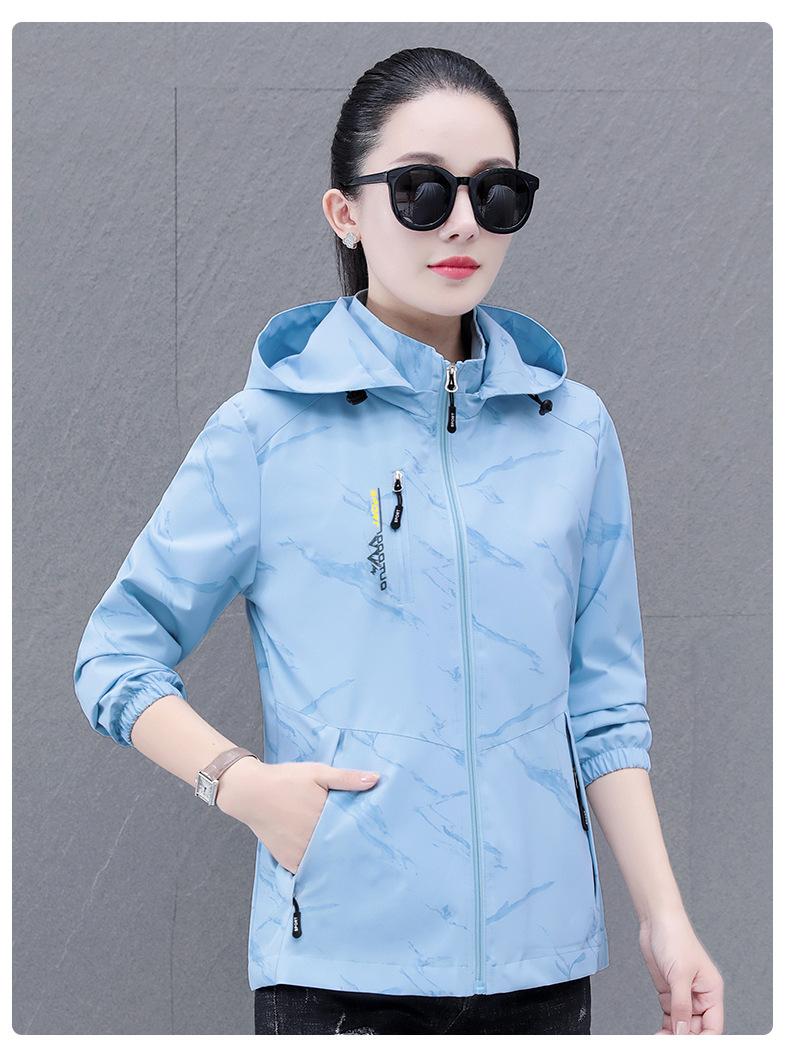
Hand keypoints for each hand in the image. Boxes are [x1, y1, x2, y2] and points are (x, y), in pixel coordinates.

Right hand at [216, 757, 379, 872]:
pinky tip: (330, 867)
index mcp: (323, 817)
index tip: (378, 838)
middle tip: (372, 854)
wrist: (250, 792)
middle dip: (353, 849)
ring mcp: (299, 853)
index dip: (365, 833)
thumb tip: (376, 779)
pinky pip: (309, 871)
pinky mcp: (288, 861)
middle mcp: (312, 839)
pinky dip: (318, 870)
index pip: (353, 832)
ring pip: (326, 863)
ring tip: (354, 862)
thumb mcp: (317, 772)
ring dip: (337, 861)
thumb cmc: (285, 779)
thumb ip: (347, 778)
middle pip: (341, 850)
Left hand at [638, 909, 723, 1033]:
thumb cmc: (674, 938)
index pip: (713, 1026)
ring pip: (682, 1024)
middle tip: (668, 1041)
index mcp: (711, 991)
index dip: (703, 1039)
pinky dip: (665, 1025)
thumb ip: (681, 1005)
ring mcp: (683, 994)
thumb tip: (682, 1032)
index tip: (688, 1043)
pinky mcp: (669, 991)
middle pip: (696, 1028)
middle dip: (684, 1037)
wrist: (656, 921)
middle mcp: (699, 995)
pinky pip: (670, 1015)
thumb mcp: (679, 975)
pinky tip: (658, 1031)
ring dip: (672, 1033)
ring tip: (660, 1038)